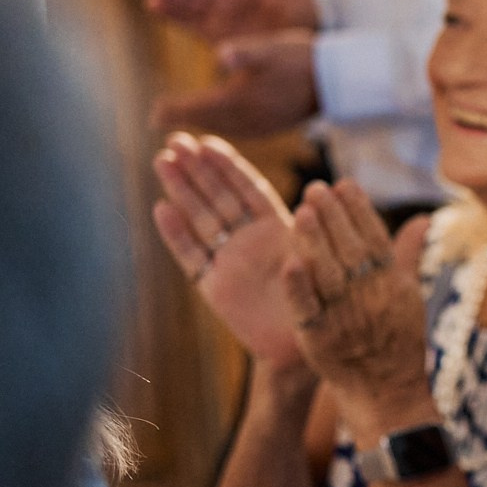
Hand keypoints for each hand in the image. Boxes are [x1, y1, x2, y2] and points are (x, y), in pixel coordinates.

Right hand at [150, 132, 305, 369]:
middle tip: (175, 139)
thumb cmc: (322, 304)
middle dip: (198, 169)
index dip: (229, 166)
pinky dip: (176, 235)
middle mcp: (249, 242)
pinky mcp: (214, 287)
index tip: (208, 141)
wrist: (306, 347)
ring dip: (182, 190)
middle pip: (219, 198)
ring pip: (201, 219)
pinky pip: (192, 257)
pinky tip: (161, 209)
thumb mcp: (323, 259)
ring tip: (163, 160)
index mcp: (278, 231)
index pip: (249, 191)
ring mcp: (229, 262)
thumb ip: (317, 228)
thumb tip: (325, 188)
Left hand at [151, 29, 320, 139]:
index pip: (199, 109)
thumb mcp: (271, 48)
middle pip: (206, 124)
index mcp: (243, 101)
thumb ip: (244, 52)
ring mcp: (261, 127)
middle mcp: (249, 120)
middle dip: (183, 122)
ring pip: (221, 131)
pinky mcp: (271, 128)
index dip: (174, 111)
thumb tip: (221, 53)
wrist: (339, 79)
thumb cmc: (302, 58)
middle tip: (160, 121)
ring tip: (185, 125)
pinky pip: (237, 133)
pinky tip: (218, 125)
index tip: (153, 114)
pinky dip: (221, 130)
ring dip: (201, 127)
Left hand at [283, 180, 432, 419]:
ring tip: (302, 211)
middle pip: (350, 250)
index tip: (343, 184)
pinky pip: (308, 309)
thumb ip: (409, 253)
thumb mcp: (410, 295)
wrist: (386, 392)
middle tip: (315, 189)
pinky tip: (289, 262)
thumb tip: (423, 218)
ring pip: (329, 273)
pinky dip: (299, 287)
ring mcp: (347, 319)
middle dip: (333, 217)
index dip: (359, 211)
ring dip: (315, 242)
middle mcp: (373, 299)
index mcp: (394, 285)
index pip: (376, 239)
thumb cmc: (398, 339)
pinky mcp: (320, 340)